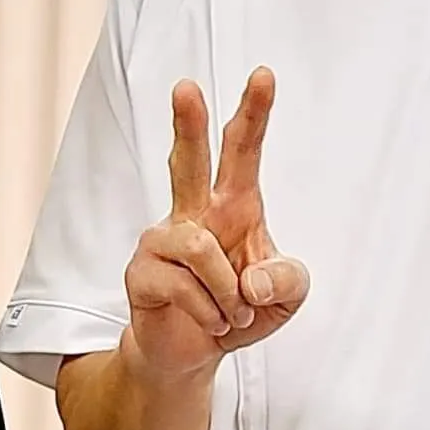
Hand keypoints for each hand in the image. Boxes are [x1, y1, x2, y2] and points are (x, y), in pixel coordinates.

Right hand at [122, 71, 310, 381]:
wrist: (195, 353)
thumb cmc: (240, 310)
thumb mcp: (287, 297)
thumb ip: (287, 280)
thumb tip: (252, 276)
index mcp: (235, 205)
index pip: (243, 152)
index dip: (254, 114)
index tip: (263, 75)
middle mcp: (195, 213)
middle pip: (189, 161)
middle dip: (188, 124)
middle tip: (185, 87)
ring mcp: (164, 240)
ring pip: (199, 247)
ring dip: (228, 293)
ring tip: (234, 315)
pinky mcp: (142, 271)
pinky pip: (184, 286)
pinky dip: (211, 313)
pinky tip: (211, 323)